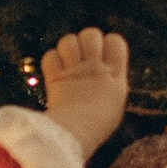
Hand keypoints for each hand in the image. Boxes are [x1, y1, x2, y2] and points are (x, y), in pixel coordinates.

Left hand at [40, 27, 129, 157]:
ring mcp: (74, 70)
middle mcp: (95, 67)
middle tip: (83, 56)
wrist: (78, 134)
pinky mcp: (54, 77)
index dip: (109, 43)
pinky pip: (50, 56)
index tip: (105, 55)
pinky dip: (51, 62)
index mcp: (115, 73)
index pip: (116, 40)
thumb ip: (110, 84)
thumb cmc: (100, 125)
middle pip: (91, 33)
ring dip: (67, 48)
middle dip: (86, 40)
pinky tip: (56, 73)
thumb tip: (106, 75)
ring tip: (68, 63)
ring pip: (68, 40)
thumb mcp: (115, 103)